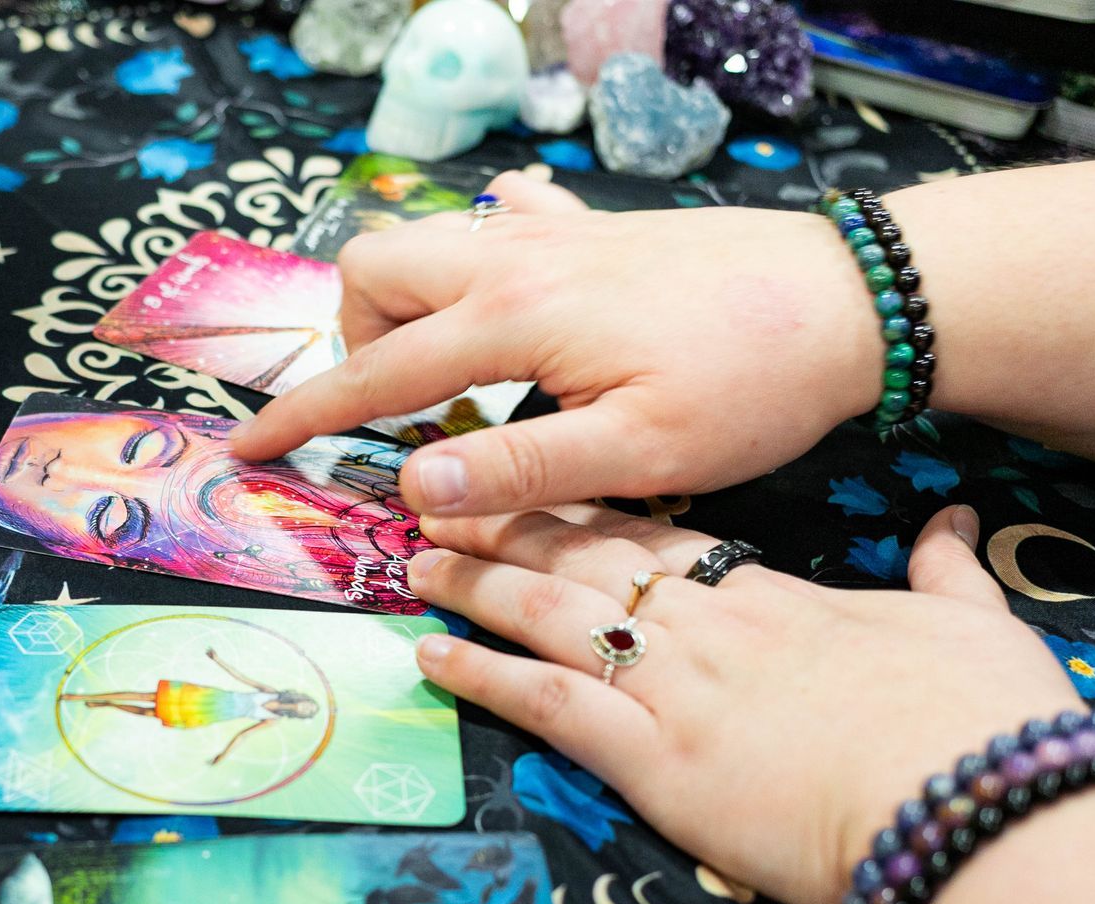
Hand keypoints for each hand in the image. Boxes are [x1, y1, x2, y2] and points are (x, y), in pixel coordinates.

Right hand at [231, 171, 885, 515]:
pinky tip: (515, 280)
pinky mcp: (597, 230)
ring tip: (456, 375)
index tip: (245, 452)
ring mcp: (555, 236)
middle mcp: (514, 262)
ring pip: (431, 246)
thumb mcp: (638, 455)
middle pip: (376, 274)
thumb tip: (411, 492)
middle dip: (356, 343)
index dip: (302, 418)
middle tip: (399, 415)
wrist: (850, 298)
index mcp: (511, 320)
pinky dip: (485, 251)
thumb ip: (516, 472)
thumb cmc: (750, 384)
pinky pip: (508, 220)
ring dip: (412, 305)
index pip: (373, 374)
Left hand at [406, 504, 1085, 903]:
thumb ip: (948, 571)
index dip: (590, 514)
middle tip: (441, 504)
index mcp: (776, 598)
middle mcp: (710, 629)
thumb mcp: (974, 626)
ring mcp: (676, 690)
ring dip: (475, 588)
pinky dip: (483, 678)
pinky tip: (431, 660)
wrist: (980, 803)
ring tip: (417, 564)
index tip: (538, 492)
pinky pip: (548, 704)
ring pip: (550, 617)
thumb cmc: (983, 720)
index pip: (661, 539)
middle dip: (507, 529)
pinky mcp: (655, 762)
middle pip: (585, 562)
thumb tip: (956, 522)